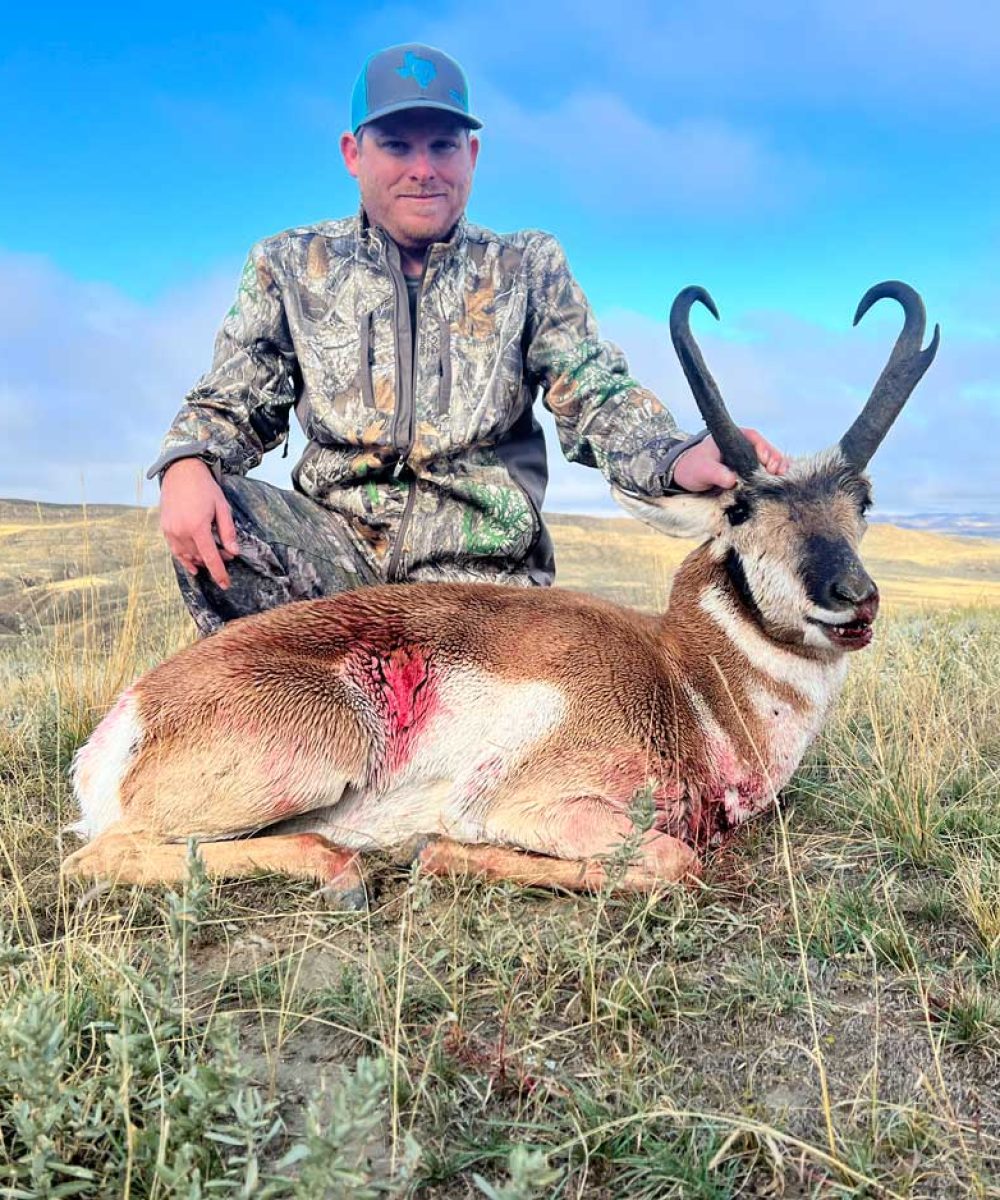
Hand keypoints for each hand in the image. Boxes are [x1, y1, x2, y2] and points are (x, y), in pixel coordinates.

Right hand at [159, 458, 238, 588]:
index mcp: (197, 527)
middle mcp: (181, 531)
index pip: (210, 558)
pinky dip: (184, 558)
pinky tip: (193, 565)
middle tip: (227, 554)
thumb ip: (228, 531)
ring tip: (211, 558)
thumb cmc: (205, 488)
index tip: (226, 585)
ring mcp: (170, 530)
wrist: (181, 471)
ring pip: (186, 555)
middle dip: (214, 561)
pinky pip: (175, 550)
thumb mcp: (222, 507)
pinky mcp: (164, 528)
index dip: (219, 573)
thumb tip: (234, 552)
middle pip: (199, 557)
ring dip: (199, 560)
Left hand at [672, 429, 789, 491]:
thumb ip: (716, 474)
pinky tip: (779, 480)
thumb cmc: (693, 467)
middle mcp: (742, 445)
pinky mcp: (746, 470)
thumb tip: (731, 480)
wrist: (686, 475)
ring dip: (776, 467)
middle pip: (765, 448)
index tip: (768, 462)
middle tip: (779, 472)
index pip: (753, 438)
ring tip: (784, 476)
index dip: (764, 449)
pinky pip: (763, 469)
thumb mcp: (702, 470)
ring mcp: (746, 457)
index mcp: (732, 438)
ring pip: (767, 459)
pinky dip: (772, 474)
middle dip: (775, 459)